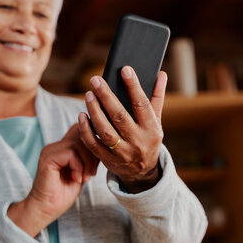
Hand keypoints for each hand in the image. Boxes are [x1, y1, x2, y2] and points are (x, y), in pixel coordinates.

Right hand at [8, 124, 98, 236]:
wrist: (46, 210)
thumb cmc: (62, 195)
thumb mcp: (81, 172)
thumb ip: (87, 158)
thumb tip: (101, 145)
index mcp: (62, 148)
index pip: (81, 130)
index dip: (93, 144)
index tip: (95, 165)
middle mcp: (55, 146)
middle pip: (81, 133)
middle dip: (92, 153)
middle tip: (91, 173)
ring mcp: (50, 151)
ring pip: (79, 143)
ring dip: (87, 163)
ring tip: (84, 178)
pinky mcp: (48, 158)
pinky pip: (71, 153)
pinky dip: (79, 167)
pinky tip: (76, 179)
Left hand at [78, 66, 166, 192]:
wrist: (142, 172)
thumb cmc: (148, 138)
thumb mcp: (156, 121)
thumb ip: (157, 97)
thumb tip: (160, 73)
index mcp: (152, 129)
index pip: (142, 104)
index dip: (134, 86)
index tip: (125, 69)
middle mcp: (138, 141)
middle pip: (120, 116)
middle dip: (106, 96)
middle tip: (95, 80)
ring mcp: (122, 153)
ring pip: (105, 131)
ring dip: (94, 112)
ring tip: (88, 95)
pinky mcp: (108, 160)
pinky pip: (94, 144)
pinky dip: (86, 130)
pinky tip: (81, 115)